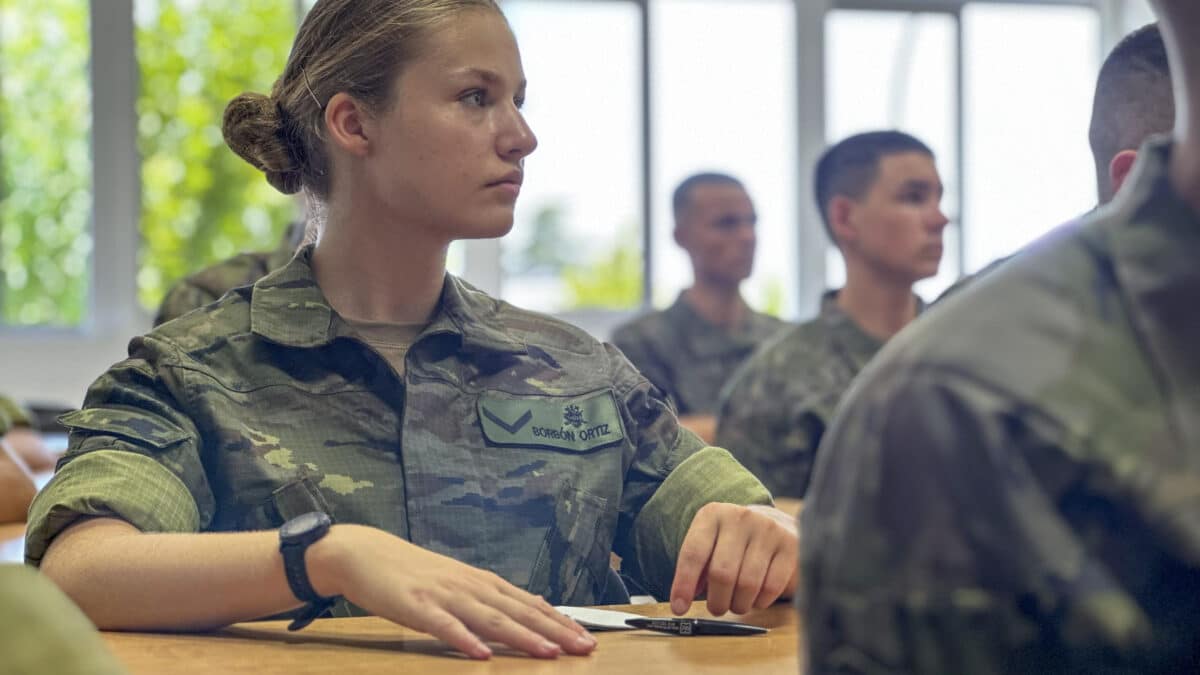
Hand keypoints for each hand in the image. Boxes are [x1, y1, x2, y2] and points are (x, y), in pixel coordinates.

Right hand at [310, 524, 596, 659]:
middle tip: (583, 648)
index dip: (559, 622)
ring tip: (548, 652)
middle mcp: (470, 586)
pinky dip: (465, 640)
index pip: (530, 604)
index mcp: (482, 582)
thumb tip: (535, 604)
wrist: (366, 554)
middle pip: (519, 611)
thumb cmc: (415, 574)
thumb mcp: (461, 582)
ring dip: (521, 636)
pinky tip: (482, 655)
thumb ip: (495, 596)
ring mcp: (445, 595)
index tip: (586, 639)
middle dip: (554, 631)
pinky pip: (444, 626)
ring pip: (490, 618)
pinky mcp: (417, 606)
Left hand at [669, 503, 797, 615]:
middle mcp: (740, 517)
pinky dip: (760, 601)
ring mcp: (768, 529)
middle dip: (717, 601)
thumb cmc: (735, 543)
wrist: (777, 524)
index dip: (683, 585)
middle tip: (717, 608)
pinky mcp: (790, 545)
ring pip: (747, 584)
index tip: (679, 608)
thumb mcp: (710, 546)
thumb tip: (681, 601)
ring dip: (739, 604)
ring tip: (737, 604)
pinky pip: (771, 587)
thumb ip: (696, 571)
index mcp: (713, 515)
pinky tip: (757, 597)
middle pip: (722, 573)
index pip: (693, 553)